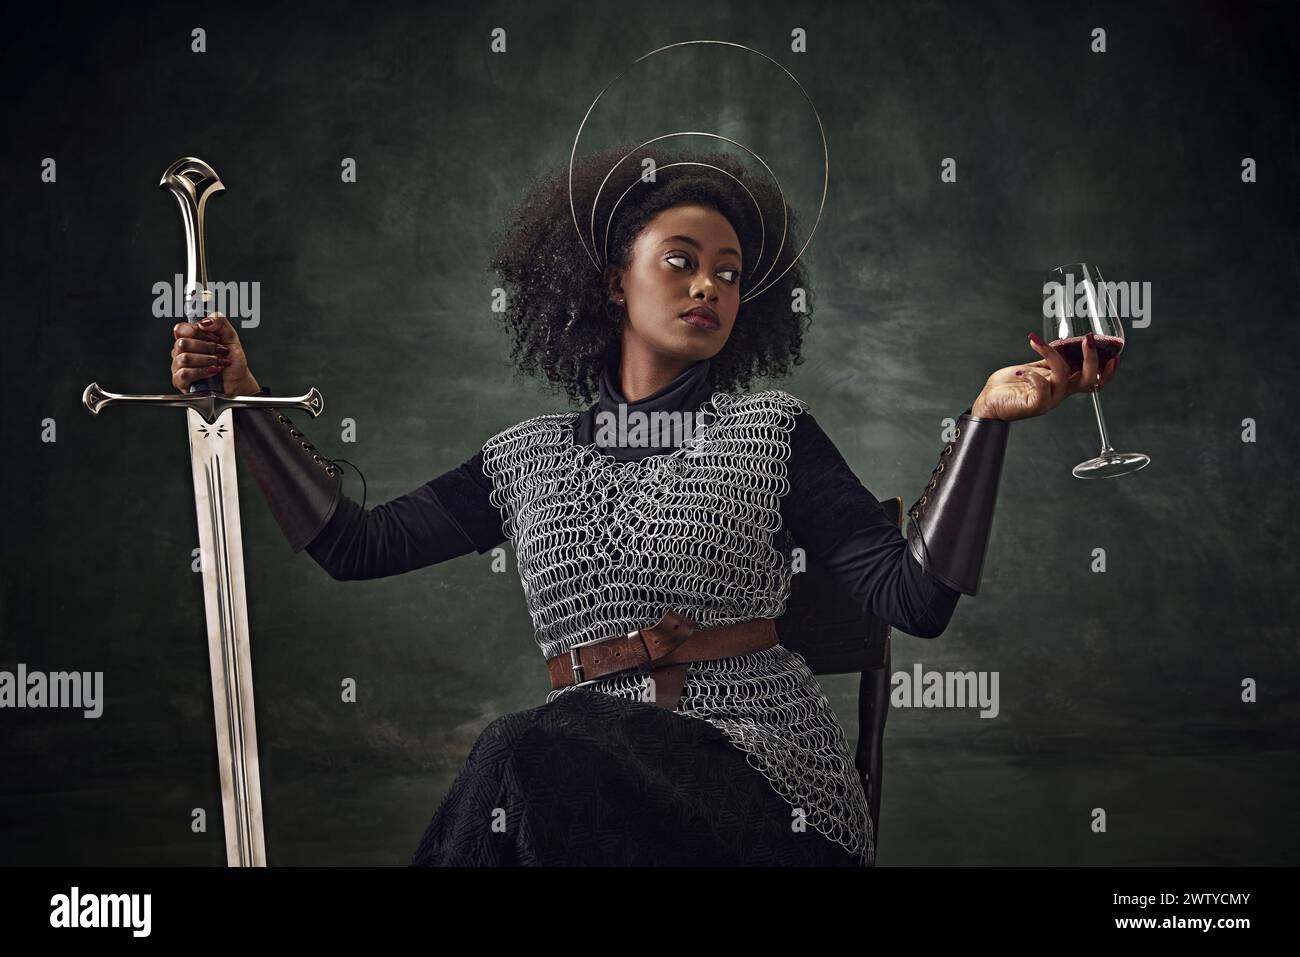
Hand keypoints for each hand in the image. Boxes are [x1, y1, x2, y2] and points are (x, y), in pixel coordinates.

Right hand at [170, 311, 259, 395]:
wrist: (239, 382)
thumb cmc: (233, 362)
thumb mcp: (231, 337)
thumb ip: (219, 322)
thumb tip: (204, 322)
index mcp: (190, 339)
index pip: (180, 329)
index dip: (197, 332)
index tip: (214, 338)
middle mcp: (182, 352)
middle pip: (182, 343)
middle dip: (206, 347)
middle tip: (219, 351)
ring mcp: (179, 367)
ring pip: (184, 358)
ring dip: (206, 360)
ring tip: (219, 363)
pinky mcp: (181, 382)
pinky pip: (184, 374)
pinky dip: (201, 371)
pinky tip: (212, 372)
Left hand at [970, 332, 1118, 421]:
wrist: (988, 402)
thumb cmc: (1010, 385)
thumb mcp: (1034, 367)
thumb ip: (1049, 360)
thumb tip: (1062, 343)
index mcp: (1063, 384)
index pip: (1093, 381)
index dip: (1107, 371)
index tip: (1114, 354)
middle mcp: (1060, 393)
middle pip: (1087, 379)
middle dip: (1091, 358)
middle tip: (1087, 339)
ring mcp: (1048, 401)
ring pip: (1062, 377)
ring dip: (1051, 355)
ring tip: (1036, 341)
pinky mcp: (1034, 406)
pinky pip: (1041, 389)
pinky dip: (1032, 375)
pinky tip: (1020, 370)